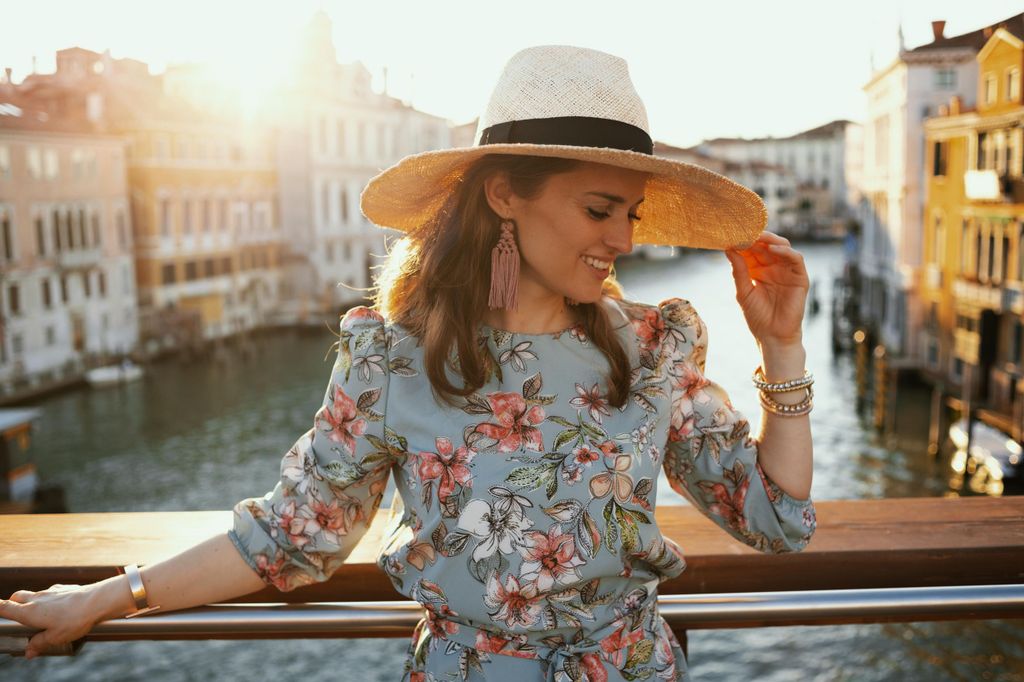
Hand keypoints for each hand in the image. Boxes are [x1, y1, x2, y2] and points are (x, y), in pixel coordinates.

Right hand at [0, 583, 110, 658]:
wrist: (97, 601)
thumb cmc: (74, 620)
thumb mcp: (55, 638)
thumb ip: (39, 644)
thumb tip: (29, 651)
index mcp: (29, 612)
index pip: (6, 607)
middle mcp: (37, 598)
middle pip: (17, 597)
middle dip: (12, 603)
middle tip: (16, 614)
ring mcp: (51, 591)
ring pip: (34, 594)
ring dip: (32, 601)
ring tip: (40, 615)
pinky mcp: (64, 588)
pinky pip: (51, 592)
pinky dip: (50, 599)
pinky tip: (60, 608)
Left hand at [725, 231, 808, 347]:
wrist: (772, 336)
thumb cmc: (757, 316)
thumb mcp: (743, 291)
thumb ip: (739, 271)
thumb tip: (729, 249)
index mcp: (758, 269)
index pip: (751, 250)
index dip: (743, 242)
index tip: (731, 234)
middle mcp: (773, 267)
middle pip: (766, 244)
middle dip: (756, 237)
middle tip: (744, 230)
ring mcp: (787, 271)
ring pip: (782, 246)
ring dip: (771, 239)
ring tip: (758, 236)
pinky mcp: (800, 278)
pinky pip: (796, 259)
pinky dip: (785, 251)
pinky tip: (773, 249)